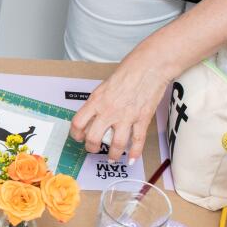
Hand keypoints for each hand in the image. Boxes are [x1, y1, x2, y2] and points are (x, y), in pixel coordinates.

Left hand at [71, 44, 175, 163]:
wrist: (150, 67)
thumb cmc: (128, 72)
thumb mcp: (104, 86)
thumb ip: (98, 102)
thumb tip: (93, 117)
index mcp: (96, 101)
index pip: (78, 123)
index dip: (75, 134)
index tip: (78, 137)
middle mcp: (109, 111)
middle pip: (93, 138)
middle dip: (91, 148)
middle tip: (93, 149)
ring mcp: (126, 117)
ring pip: (116, 145)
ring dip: (113, 155)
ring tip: (112, 158)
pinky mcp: (142, 119)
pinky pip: (137, 141)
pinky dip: (135, 153)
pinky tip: (132, 159)